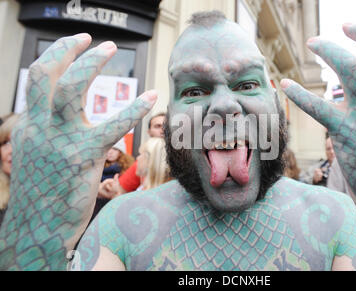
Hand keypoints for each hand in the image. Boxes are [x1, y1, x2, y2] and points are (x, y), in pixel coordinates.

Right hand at [0, 34, 156, 269]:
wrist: (37, 229)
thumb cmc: (43, 194)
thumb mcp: (37, 156)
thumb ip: (47, 132)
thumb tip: (60, 117)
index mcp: (30, 126)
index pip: (38, 78)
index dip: (57, 54)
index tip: (75, 43)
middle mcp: (39, 127)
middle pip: (48, 74)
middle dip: (71, 50)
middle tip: (97, 42)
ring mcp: (59, 140)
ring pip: (71, 89)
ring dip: (91, 64)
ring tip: (110, 50)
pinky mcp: (82, 157)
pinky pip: (113, 125)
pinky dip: (134, 108)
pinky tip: (150, 96)